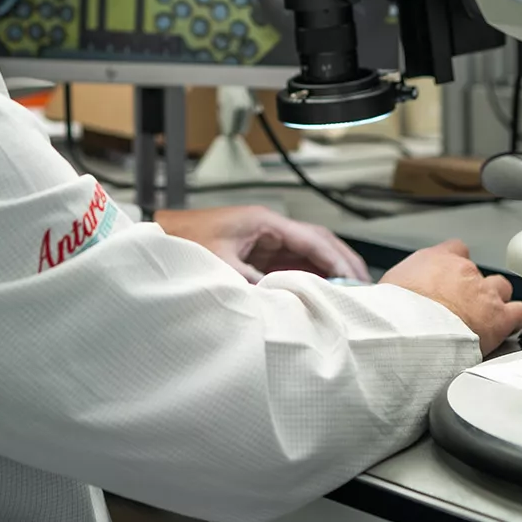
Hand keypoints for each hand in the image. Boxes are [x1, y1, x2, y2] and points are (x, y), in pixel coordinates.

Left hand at [153, 206, 370, 282]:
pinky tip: (321, 293)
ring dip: (328, 270)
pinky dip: (309, 277)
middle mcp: (268, 228)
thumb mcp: (220, 265)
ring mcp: (264, 240)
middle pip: (316, 241)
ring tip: (349, 291)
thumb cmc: (184, 243)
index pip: (311, 238)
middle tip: (362, 284)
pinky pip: (291, 264)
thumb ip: (252, 282)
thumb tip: (283, 299)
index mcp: (263, 222)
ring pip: (307, 253)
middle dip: (341, 261)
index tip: (352, 278)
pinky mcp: (257, 254)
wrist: (159, 240)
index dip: (335, 258)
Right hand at [380, 239, 521, 353]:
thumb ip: (401, 286)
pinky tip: (508, 328)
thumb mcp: (388, 288)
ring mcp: (484, 293)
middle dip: (474, 288)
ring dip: (496, 301)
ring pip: (502, 288)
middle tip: (462, 306)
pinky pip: (519, 312)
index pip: (455, 249)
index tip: (450, 279)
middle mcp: (463, 271)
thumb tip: (391, 297)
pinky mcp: (499, 317)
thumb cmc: (394, 312)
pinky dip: (515, 319)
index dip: (455, 265)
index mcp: (435, 259)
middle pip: (478, 272)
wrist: (410, 330)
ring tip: (485, 317)